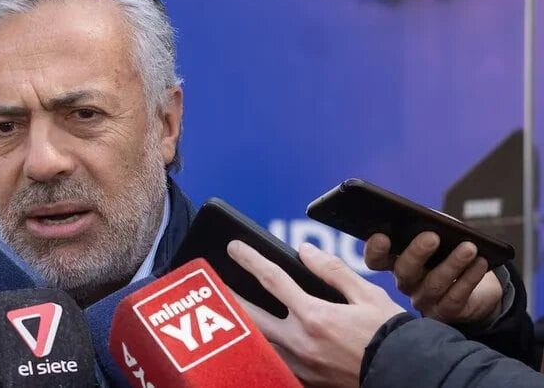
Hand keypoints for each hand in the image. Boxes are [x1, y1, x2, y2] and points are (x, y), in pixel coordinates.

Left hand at [227, 240, 403, 387]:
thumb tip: (305, 250)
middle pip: (251, 315)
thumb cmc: (390, 333)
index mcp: (315, 315)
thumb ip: (332, 270)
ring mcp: (300, 364)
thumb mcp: (367, 294)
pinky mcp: (305, 380)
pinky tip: (254, 339)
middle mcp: (301, 341)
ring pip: (257, 341)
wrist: (408, 373)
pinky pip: (273, 362)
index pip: (273, 279)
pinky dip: (262, 348)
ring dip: (241, 324)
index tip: (235, 247)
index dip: (251, 260)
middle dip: (228, 297)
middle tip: (213, 284)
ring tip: (226, 310)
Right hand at [364, 232, 500, 323]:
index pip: (376, 259)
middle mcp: (406, 282)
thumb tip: (434, 220)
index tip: (382, 236)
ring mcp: (424, 300)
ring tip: (469, 247)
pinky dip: (469, 278)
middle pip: (404, 271)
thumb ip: (433, 225)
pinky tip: (480, 263)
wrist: (481, 287)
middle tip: (432, 236)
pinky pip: (455, 297)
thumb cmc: (453, 253)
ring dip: (452, 264)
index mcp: (397, 261)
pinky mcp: (444, 313)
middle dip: (417, 253)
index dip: (375, 250)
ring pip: (433, 284)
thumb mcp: (442, 235)